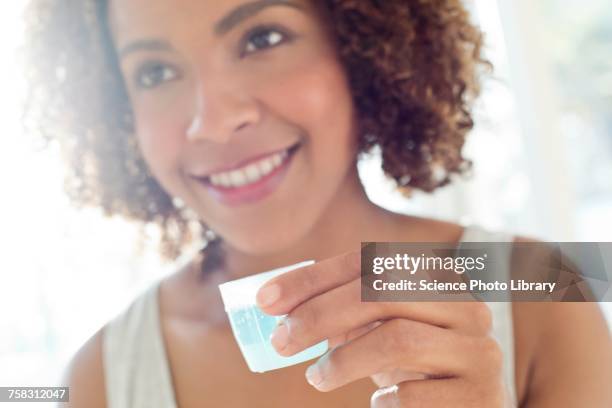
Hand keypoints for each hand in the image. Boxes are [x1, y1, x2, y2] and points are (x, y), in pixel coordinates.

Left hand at [256, 250, 512, 406]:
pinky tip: (378, 403)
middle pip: (382, 293)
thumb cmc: (416, 363)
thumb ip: (343, 309)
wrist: (471, 407)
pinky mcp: (480, 394)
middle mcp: (465, 304)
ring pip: (398, 339)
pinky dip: (384, 400)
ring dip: (343, 360)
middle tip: (280, 342)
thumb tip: (275, 303)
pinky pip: (415, 395)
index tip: (266, 301)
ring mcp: (479, 348)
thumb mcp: (382, 327)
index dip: (313, 279)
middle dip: (320, 314)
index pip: (368, 263)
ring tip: (316, 378)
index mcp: (439, 276)